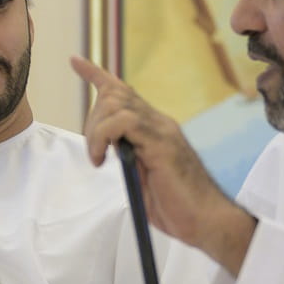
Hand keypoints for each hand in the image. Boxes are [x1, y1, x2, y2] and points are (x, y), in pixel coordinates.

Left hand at [71, 55, 256, 273]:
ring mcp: (162, 130)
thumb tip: (109, 149)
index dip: (98, 75)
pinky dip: (102, 136)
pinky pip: (124, 121)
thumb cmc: (178, 208)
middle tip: (94, 155)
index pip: (125, 92)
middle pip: (114, 95)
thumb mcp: (143, 179)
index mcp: (156, 129)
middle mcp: (160, 123)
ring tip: (98, 159)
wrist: (208, 221)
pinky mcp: (162, 143)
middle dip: (92, 120)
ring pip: (116, 103)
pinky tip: (102, 159)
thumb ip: (129, 160)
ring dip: (96, 130)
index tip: (75, 62)